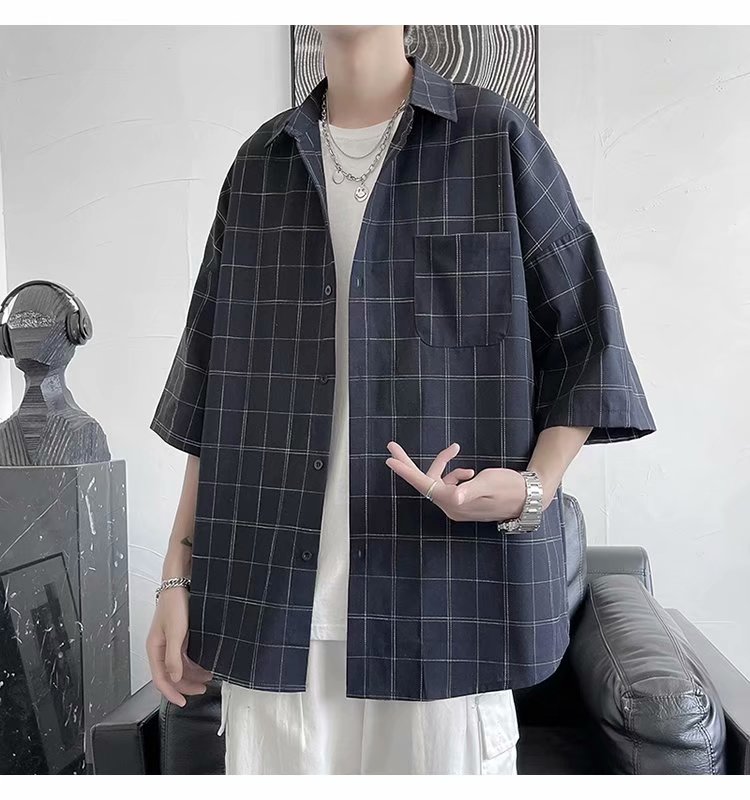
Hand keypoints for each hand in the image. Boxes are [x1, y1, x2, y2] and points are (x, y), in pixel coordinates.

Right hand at [146, 586, 213, 706]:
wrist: (181, 582)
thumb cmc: (174, 603)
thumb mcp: (176, 632)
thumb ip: (174, 657)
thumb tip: (174, 678)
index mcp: (154, 648)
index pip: (160, 679)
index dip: (171, 693)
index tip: (183, 702)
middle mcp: (161, 647)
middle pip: (171, 674)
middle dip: (186, 684)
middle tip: (202, 689)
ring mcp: (171, 641)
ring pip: (179, 665)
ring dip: (192, 673)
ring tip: (208, 677)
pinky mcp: (180, 635)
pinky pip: (185, 655)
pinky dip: (194, 662)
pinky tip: (205, 663)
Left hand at [385, 441, 528, 522]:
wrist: (526, 498)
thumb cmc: (509, 486)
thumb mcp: (490, 482)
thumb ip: (470, 488)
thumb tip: (455, 495)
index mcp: (455, 501)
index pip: (424, 484)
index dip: (406, 471)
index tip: (389, 459)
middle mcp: (451, 506)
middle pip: (424, 483)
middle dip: (409, 464)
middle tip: (392, 446)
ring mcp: (455, 506)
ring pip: (438, 481)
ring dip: (444, 465)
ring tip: (455, 449)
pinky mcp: (461, 503)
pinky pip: (448, 485)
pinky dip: (454, 474)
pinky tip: (469, 472)